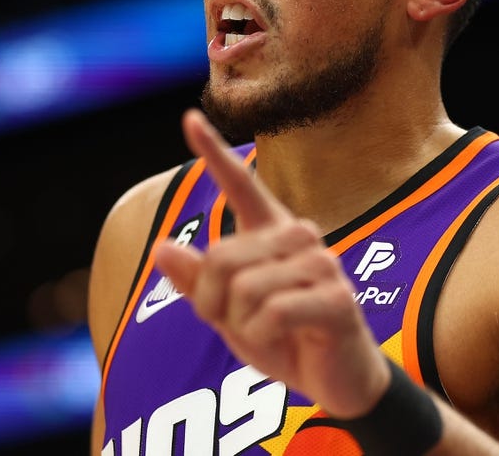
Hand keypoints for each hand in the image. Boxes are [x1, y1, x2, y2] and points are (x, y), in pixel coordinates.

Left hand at [154, 109, 390, 417]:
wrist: (337, 382)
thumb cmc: (285, 339)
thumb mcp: (230, 314)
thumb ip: (197, 282)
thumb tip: (161, 247)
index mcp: (273, 233)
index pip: (241, 186)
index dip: (215, 153)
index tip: (188, 118)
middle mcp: (300, 237)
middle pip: (221, 258)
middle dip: (212, 303)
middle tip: (236, 326)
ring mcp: (323, 264)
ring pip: (244, 288)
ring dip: (240, 325)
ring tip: (265, 335)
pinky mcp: (337, 298)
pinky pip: (271, 312)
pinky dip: (262, 338)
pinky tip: (285, 343)